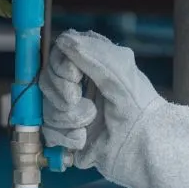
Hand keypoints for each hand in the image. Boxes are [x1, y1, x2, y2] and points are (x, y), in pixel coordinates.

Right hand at [40, 29, 162, 174]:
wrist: (142, 147)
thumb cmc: (138, 107)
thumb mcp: (120, 71)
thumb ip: (92, 52)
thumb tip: (64, 40)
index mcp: (92, 64)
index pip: (58, 56)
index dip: (60, 66)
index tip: (74, 77)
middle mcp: (79, 85)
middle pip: (46, 81)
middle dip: (62, 94)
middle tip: (81, 101)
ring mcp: (71, 111)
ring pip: (46, 108)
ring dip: (69, 118)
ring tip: (91, 122)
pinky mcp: (67, 135)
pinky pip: (49, 132)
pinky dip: (67, 137)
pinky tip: (83, 139)